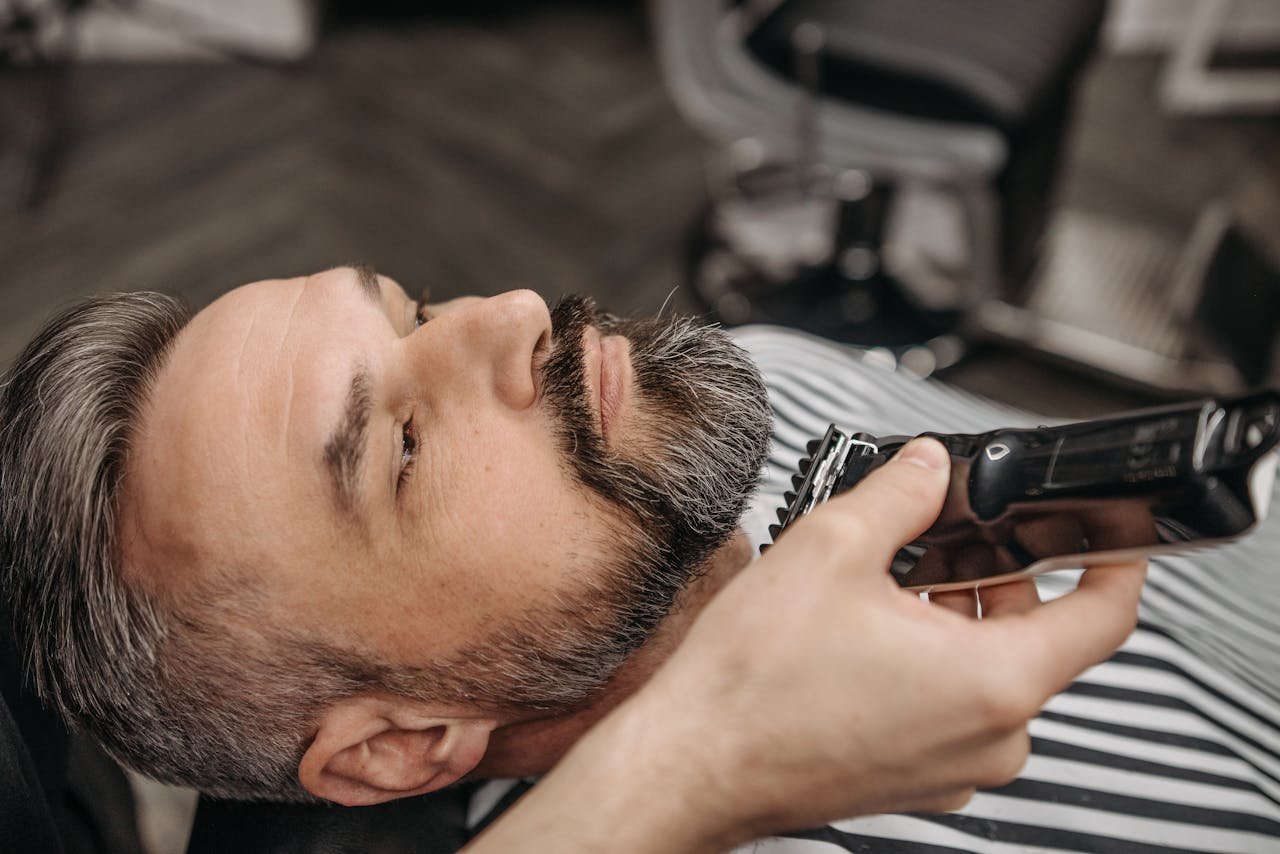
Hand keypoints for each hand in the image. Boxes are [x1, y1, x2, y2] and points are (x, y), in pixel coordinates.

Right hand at [466, 438, 1144, 852]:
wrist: (695, 762)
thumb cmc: (752, 684)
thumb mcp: (832, 547)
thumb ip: (901, 492)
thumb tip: (930, 467)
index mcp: (991, 681)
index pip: (1104, 613)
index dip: (1113, 556)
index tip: (1101, 527)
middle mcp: (990, 736)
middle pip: (1039, 636)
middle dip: (1001, 574)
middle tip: (947, 533)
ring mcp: (956, 765)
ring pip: (992, 670)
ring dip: (958, 615)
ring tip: (891, 579)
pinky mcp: (919, 777)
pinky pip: (955, 705)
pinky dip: (933, 660)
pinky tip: (871, 628)